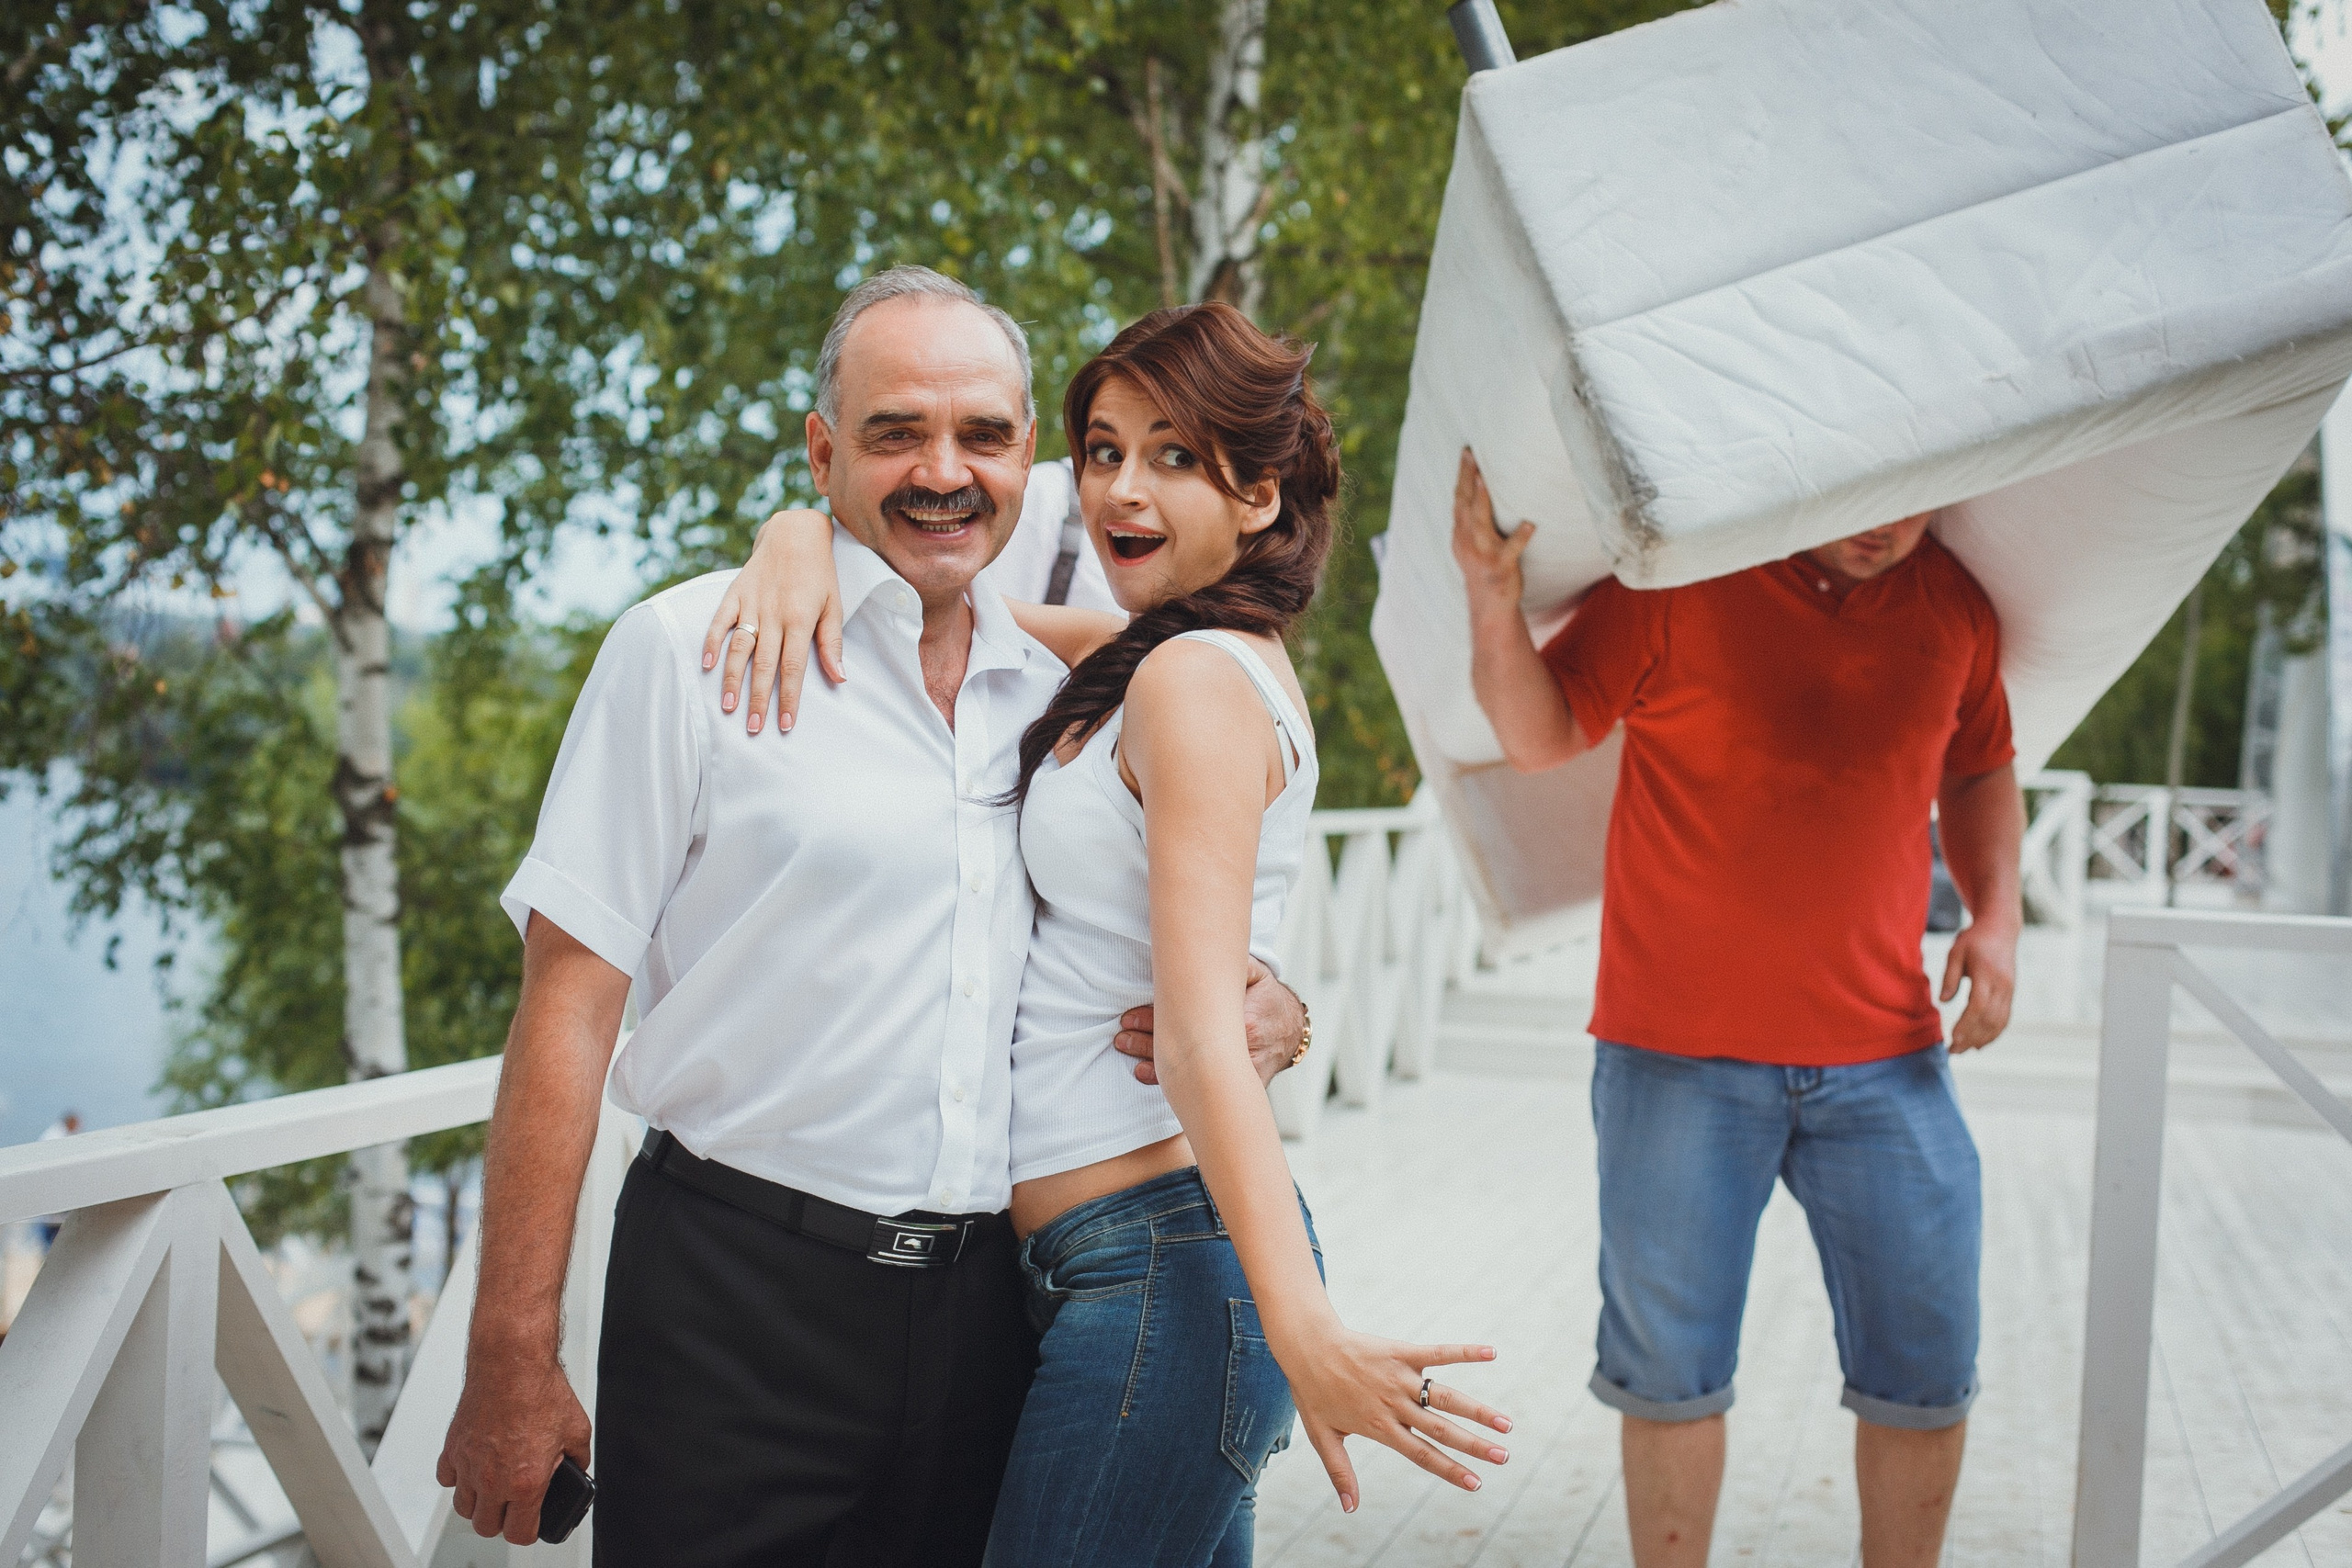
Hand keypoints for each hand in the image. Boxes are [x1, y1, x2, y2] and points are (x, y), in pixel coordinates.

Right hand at [437, 1353, 591, 1543]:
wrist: (512, 1363)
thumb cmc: (541, 1392)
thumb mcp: (577, 1431)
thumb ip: (578, 1458)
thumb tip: (577, 1468)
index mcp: (526, 1483)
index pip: (519, 1534)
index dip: (529, 1532)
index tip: (533, 1523)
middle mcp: (493, 1480)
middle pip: (486, 1527)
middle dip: (501, 1521)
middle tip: (513, 1506)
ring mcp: (469, 1466)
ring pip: (464, 1508)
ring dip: (478, 1504)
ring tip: (494, 1489)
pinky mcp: (453, 1448)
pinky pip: (447, 1479)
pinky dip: (458, 1479)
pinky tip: (475, 1467)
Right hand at [701, 508, 845, 734]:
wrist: (794, 534)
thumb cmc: (819, 574)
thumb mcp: (834, 605)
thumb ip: (832, 643)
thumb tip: (840, 678)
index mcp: (800, 619)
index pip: (793, 667)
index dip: (789, 698)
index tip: (785, 724)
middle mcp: (774, 614)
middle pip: (764, 665)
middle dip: (759, 699)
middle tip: (754, 728)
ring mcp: (752, 604)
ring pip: (739, 647)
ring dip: (732, 679)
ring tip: (729, 707)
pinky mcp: (734, 593)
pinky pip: (720, 620)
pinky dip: (711, 642)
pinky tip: (706, 666)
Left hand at [1114, 959, 1301, 1086]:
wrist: (1291, 1031)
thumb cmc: (1268, 998)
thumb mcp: (1256, 973)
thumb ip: (1232, 963)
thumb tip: (1197, 948)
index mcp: (1245, 1021)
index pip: (1190, 1020)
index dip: (1155, 1018)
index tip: (1128, 1017)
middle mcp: (1241, 1051)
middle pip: (1186, 1049)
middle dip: (1147, 1044)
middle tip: (1122, 1037)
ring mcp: (1240, 1073)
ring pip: (1191, 1072)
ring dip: (1155, 1065)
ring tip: (1128, 1053)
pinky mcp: (1237, 1087)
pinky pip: (1202, 1088)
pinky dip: (1174, 1083)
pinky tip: (1146, 1075)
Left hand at [1282, 1325, 1509, 1510]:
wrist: (1306, 1346)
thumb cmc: (1314, 1392)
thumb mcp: (1323, 1438)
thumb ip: (1340, 1472)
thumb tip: (1350, 1509)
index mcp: (1380, 1427)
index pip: (1423, 1454)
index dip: (1450, 1470)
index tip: (1476, 1484)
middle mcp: (1395, 1404)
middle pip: (1442, 1428)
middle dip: (1475, 1445)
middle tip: (1503, 1456)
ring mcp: (1400, 1377)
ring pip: (1446, 1396)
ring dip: (1478, 1410)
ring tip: (1505, 1423)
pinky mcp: (1402, 1352)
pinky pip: (1438, 1352)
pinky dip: (1465, 1352)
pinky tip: (1491, 1353)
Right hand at [1451, 448, 1533, 614]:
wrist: (1489, 604)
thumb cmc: (1484, 566)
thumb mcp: (1471, 541)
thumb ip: (1471, 517)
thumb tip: (1478, 485)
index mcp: (1461, 532)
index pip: (1459, 498)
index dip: (1461, 476)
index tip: (1466, 451)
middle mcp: (1468, 540)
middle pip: (1465, 505)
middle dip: (1466, 479)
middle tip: (1470, 454)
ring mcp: (1484, 554)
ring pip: (1479, 524)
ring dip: (1481, 502)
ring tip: (1484, 482)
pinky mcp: (1502, 567)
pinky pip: (1511, 551)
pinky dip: (1520, 538)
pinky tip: (1530, 525)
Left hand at [1940, 918, 2016, 1052]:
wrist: (2001, 929)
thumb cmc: (1974, 939)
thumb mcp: (1955, 951)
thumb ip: (1949, 976)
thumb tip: (1942, 1001)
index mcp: (1987, 974)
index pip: (1978, 1006)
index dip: (1966, 1025)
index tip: (1952, 1038)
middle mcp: (2002, 985)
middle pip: (1989, 1018)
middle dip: (1971, 1037)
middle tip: (1952, 1051)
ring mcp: (2009, 991)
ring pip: (1999, 1022)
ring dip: (1982, 1039)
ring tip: (1963, 1050)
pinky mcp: (2011, 994)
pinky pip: (2005, 1018)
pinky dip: (1993, 1034)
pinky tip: (1980, 1043)